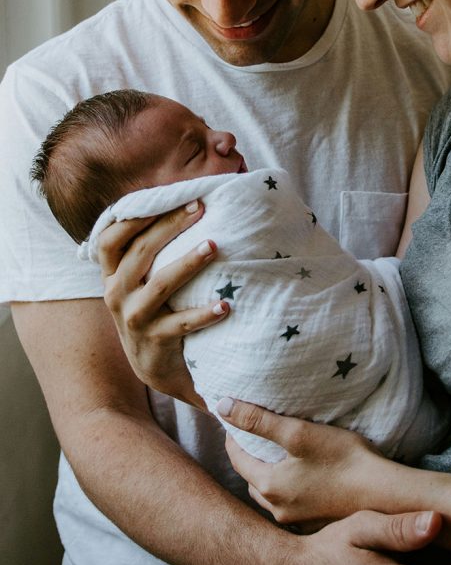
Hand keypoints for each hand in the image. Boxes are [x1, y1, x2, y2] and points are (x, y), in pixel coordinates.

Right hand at [98, 201, 228, 405]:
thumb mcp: (140, 282)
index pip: (111, 240)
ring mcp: (134, 318)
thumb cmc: (154, 310)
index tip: (169, 198)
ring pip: (161, 284)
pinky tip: (225, 305)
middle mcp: (117, 294)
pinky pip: (181, 324)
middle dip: (170, 227)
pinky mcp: (155, 340)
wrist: (155, 367)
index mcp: (113, 275)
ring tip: (213, 246)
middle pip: (140, 252)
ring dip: (188, 263)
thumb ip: (150, 251)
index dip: (135, 217)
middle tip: (200, 209)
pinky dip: (204, 314)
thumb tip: (186, 205)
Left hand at [220, 399, 385, 523]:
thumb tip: (222, 406)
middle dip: (248, 459)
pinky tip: (301, 480)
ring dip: (266, 477)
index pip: (237, 460)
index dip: (233, 438)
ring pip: (270, 496)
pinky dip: (287, 491)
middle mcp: (277, 510)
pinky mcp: (314, 524)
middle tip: (252, 439)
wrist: (384, 496)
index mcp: (269, 487)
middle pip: (251, 480)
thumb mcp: (298, 432)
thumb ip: (259, 420)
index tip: (234, 422)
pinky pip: (290, 506)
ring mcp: (296, 521)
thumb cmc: (344, 460)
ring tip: (275, 458)